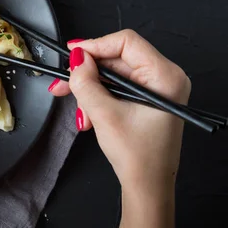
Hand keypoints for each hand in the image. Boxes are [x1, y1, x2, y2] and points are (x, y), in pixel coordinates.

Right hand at [49, 30, 188, 227]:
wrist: (147, 186)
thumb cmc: (136, 155)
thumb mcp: (104, 115)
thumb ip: (86, 82)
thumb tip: (76, 58)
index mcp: (164, 76)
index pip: (126, 42)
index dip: (96, 45)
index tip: (72, 55)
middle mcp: (164, 77)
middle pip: (117, 58)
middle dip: (88, 72)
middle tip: (62, 82)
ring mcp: (156, 88)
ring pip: (113, 73)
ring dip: (90, 87)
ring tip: (73, 105)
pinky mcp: (147, 98)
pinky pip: (117, 86)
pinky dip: (98, 95)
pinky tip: (86, 112)